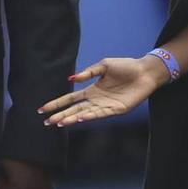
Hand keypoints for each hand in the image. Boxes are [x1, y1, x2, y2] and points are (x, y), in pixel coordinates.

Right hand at [40, 55, 169, 126]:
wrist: (145, 71)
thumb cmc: (126, 66)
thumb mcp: (103, 65)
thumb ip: (88, 72)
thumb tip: (71, 79)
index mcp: (92, 90)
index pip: (70, 99)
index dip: (57, 104)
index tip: (42, 109)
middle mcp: (97, 100)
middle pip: (74, 109)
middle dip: (60, 115)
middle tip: (46, 122)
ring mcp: (106, 106)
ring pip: (85, 114)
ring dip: (72, 118)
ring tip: (59, 123)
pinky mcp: (117, 109)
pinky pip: (100, 114)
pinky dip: (89, 116)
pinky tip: (79, 118)